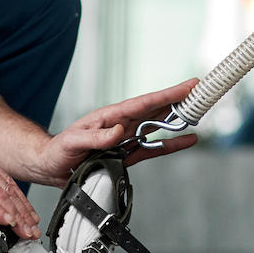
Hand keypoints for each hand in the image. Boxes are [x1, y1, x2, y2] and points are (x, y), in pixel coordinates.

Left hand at [24, 78, 201, 184]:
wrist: (51, 166)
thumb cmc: (58, 150)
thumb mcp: (73, 143)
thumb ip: (96, 138)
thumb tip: (120, 131)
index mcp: (111, 116)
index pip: (144, 103)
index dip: (167, 95)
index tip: (188, 86)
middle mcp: (123, 124)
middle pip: (157, 108)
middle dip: (180, 99)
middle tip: (203, 90)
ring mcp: (127, 138)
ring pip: (158, 124)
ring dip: (178, 117)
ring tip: (200, 110)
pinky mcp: (127, 154)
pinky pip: (154, 148)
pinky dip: (171, 144)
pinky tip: (188, 139)